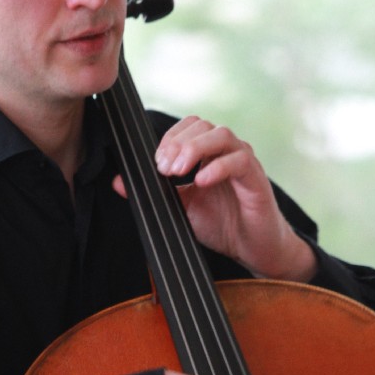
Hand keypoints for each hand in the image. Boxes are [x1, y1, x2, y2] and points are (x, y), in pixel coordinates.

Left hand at [120, 116, 316, 281]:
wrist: (254, 249)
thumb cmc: (222, 224)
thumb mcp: (181, 207)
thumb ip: (154, 192)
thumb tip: (118, 183)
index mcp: (209, 153)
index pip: (188, 127)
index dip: (169, 138)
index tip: (156, 163)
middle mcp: (227, 151)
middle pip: (202, 125)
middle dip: (177, 143)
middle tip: (163, 169)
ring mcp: (244, 162)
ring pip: (221, 135)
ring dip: (194, 149)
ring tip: (177, 171)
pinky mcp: (256, 179)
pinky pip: (239, 161)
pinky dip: (218, 167)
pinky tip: (202, 180)